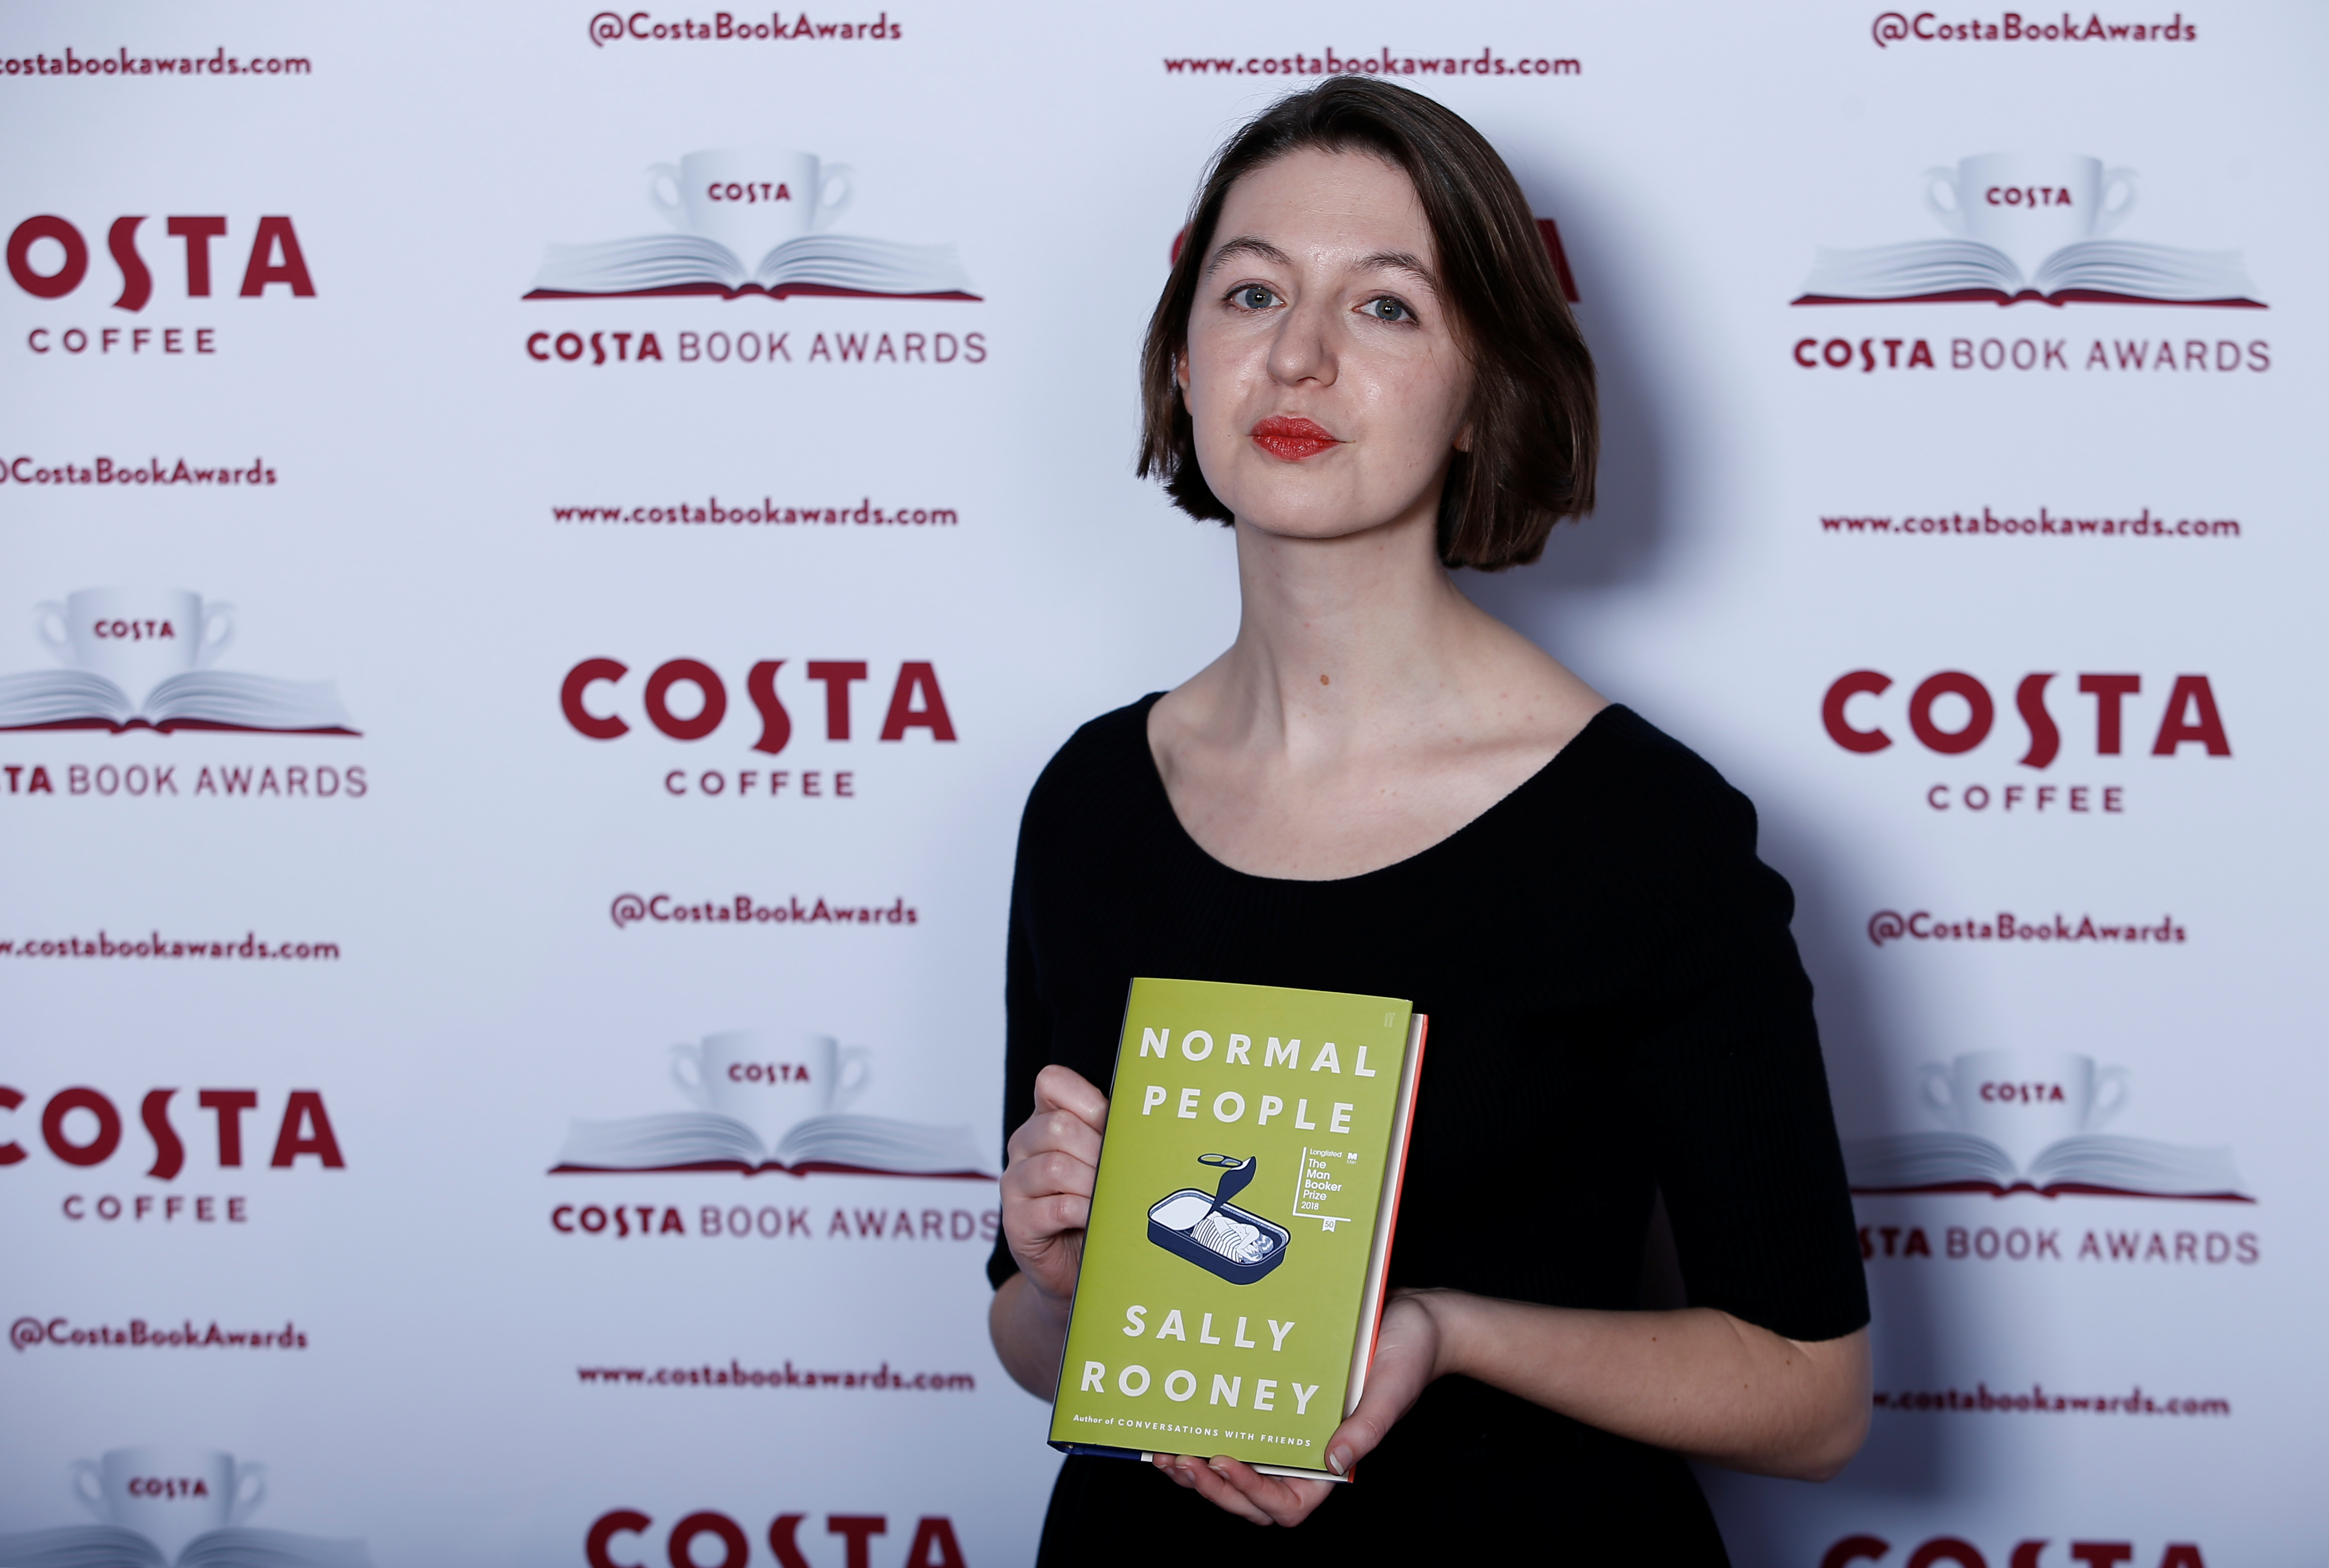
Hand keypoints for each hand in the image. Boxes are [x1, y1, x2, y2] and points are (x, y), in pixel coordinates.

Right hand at [999, 1064, 1108, 1310]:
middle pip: (1057, 1126)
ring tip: (1108, 1199)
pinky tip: (1094, 1219)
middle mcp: (1024, 1146)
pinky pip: (1055, 1208)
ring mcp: (1015, 1184)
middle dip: (1098, 1151)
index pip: (1051, 1083)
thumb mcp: (1103, 1163)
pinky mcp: (1016, 1222)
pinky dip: (1083, 1213)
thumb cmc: (1094, 1207)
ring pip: (1055, 1167)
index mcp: (1045, 1121)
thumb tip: (1147, 1121)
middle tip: (1118, 1173)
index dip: (1087, 1100)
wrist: (1074, 1265)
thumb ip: (1112, 1135)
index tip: (1110, 1124)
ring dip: (1092, 1185)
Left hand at [1151, 1289, 1447, 1526]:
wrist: (1411, 1319)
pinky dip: (1208, 1439)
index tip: (1224, 1461)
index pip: (1290, 1506)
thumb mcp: (1391, 1389)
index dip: (1253, 1494)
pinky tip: (1181, 1426)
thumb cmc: (1409, 1356)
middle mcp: (1307, 1458)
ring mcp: (1289, 1437)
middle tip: (1179, 1462)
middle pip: (1253, 1500)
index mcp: (1334, 1464)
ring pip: (1239, 1476)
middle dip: (1213, 1489)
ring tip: (1166, 1456)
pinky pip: (1239, 1436)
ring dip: (1202, 1474)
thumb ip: (1366, 1428)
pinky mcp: (1277, 1409)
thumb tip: (1334, 1461)